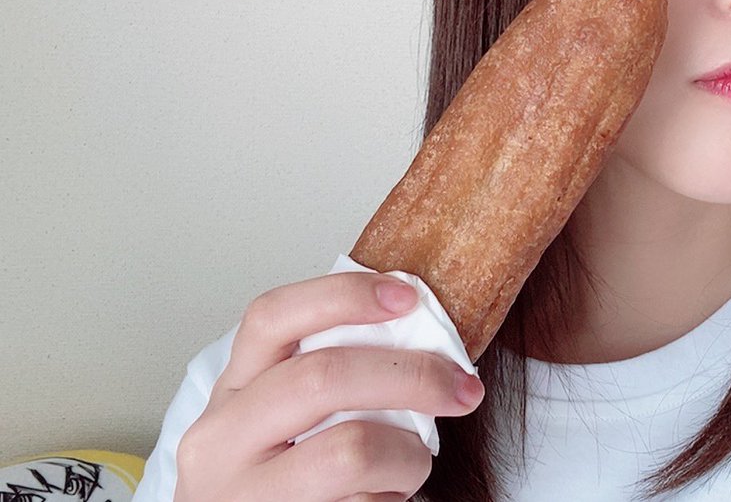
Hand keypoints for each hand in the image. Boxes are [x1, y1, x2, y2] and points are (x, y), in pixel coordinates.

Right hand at [175, 271, 484, 501]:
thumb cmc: (281, 480)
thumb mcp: (282, 418)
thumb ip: (329, 375)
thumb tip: (423, 336)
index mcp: (232, 389)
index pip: (274, 316)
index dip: (343, 295)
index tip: (408, 295)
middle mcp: (222, 439)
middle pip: (323, 376)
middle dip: (410, 375)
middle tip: (461, 387)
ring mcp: (246, 494)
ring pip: (352, 448)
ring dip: (409, 453)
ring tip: (412, 464)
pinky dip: (392, 497)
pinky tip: (384, 497)